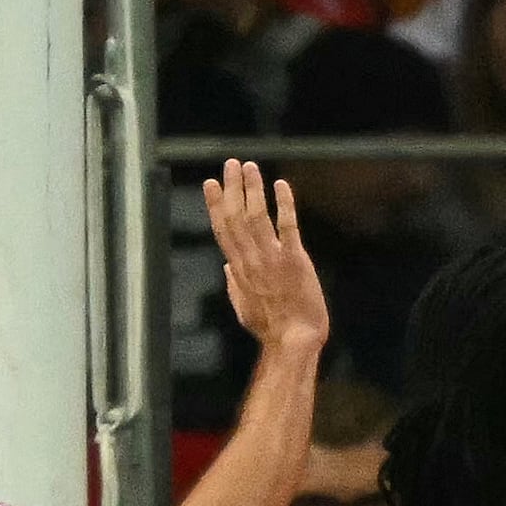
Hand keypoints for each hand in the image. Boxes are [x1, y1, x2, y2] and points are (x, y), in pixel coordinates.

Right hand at [204, 159, 328, 354]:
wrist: (294, 340)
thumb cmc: (271, 328)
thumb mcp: (244, 308)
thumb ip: (234, 285)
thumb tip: (227, 267)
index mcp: (239, 269)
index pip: (223, 230)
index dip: (215, 205)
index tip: (210, 184)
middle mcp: (252, 259)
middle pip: (236, 217)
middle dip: (232, 188)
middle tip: (230, 164)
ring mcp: (272, 258)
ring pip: (257, 217)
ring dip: (253, 189)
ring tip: (250, 167)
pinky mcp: (295, 260)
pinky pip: (287, 226)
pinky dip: (284, 204)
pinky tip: (281, 185)